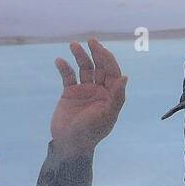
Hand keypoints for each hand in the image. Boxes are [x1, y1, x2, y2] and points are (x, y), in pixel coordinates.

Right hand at [50, 38, 127, 157]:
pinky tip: (59, 61)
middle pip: (100, 67)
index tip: (100, 49)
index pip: (113, 72)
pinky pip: (68, 76)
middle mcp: (99, 90)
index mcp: (111, 95)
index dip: (108, 59)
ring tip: (73, 45)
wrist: (69, 144)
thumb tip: (125, 77)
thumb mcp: (106, 116)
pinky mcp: (70, 93)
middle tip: (91, 41)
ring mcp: (84, 90)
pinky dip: (64, 68)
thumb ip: (117, 97)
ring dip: (80, 56)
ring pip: (84, 68)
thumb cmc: (91, 132)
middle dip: (96, 53)